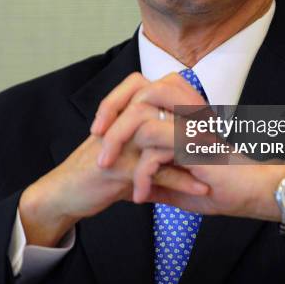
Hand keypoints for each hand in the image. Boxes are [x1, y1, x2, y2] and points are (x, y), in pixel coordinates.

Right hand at [19, 77, 208, 246]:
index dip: (184, 97)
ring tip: (218, 161)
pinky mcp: (117, 169)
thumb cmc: (95, 172)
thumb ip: (149, 142)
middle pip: (162, 107)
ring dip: (193, 151)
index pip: (155, 89)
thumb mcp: (122, 149)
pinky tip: (201, 189)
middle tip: (220, 133)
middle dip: (194, 120)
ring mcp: (120, 143)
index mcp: (123, 113)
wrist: (64, 194)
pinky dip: (182, 181)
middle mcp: (122, 122)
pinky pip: (155, 172)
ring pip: (163, 137)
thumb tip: (180, 142)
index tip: (208, 115)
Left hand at [91, 72, 284, 220]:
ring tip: (106, 166)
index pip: (144, 90)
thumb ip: (158, 181)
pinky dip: (140, 175)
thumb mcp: (181, 186)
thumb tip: (133, 188)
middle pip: (141, 88)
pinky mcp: (194, 144)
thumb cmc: (224, 189)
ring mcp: (191, 125)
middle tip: (95, 138)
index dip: (118, 103)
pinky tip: (139, 196)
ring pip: (141, 115)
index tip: (101, 131)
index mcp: (183, 114)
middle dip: (111, 109)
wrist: (254, 194)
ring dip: (117, 140)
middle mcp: (187, 113)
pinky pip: (153, 150)